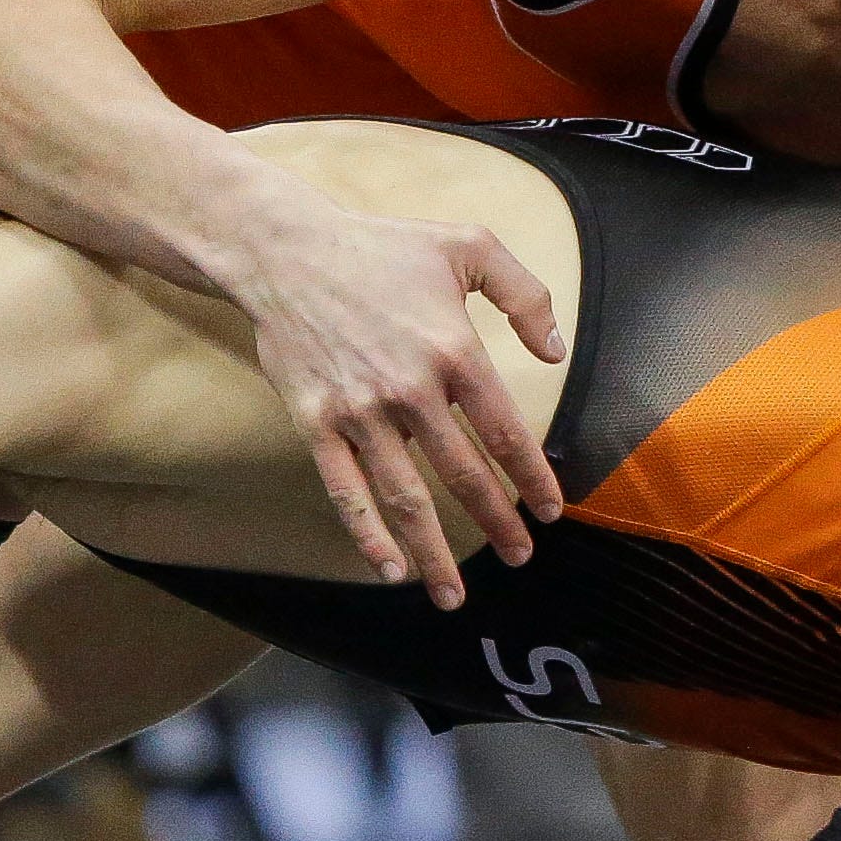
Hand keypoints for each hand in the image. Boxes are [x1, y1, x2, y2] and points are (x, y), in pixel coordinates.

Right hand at [236, 207, 567, 609]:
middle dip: (496, 523)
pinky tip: (390, 569)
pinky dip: (368, 535)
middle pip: (463, 476)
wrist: (284, 252)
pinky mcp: (316, 423)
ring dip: (434, 551)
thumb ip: (524, 295)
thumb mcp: (467, 246)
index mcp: (453, 350)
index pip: (504, 431)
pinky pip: (346, 491)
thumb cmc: (379, 246)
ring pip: (406, 498)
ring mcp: (360, 412)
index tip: (549, 512)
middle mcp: (410, 390)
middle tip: (519, 555)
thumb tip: (555, 353)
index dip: (530, 478)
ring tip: (454, 594)